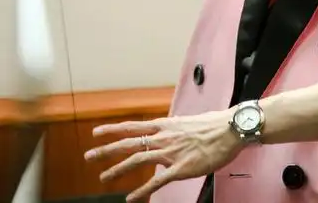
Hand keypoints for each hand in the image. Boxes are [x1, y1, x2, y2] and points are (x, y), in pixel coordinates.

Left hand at [84, 111, 242, 201]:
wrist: (229, 129)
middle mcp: (163, 137)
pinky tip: (131, 198)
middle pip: (129, 142)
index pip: (132, 126)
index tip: (95, 132)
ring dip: (118, 169)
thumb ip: (172, 129)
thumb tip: (165, 130)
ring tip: (103, 178)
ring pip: (138, 159)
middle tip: (88, 156)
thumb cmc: (211, 125)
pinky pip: (157, 180)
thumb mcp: (186, 122)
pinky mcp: (180, 168)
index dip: (112, 129)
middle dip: (106, 149)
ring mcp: (171, 152)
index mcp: (165, 125)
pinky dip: (142, 190)